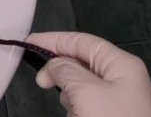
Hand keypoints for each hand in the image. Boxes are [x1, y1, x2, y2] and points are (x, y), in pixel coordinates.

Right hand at [27, 32, 150, 116]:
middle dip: (61, 71)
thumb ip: (65, 71)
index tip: (27, 43)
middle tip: (41, 83)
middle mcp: (123, 77)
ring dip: (69, 94)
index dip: (53, 40)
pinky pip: (89, 103)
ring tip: (69, 109)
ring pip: (83, 85)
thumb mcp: (85, 91)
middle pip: (82, 62)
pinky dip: (77, 108)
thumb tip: (54, 66)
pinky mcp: (114, 115)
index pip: (82, 41)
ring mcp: (120, 99)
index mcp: (121, 64)